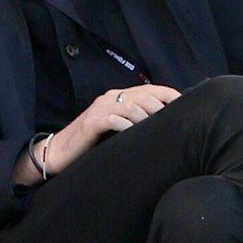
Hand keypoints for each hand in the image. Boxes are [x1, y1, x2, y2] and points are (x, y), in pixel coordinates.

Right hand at [33, 83, 182, 179]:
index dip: (168, 94)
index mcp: (117, 96)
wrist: (58, 152)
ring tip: (156, 129)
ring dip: (146, 117)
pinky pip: (113, 120)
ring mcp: (99, 109)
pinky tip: (134, 133)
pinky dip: (127, 125)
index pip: (149, 89)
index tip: (184, 104)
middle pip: (143, 95)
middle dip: (160, 107)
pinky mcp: (91, 123)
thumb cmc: (91, 142)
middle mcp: (109, 98)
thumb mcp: (116, 127)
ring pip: (130, 105)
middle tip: (173, 121)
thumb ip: (134, 121)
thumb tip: (164, 125)